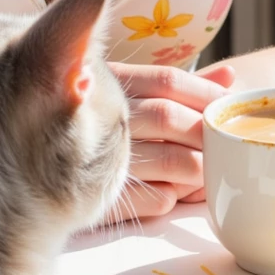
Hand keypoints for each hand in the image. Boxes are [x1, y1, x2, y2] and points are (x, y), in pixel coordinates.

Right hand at [103, 59, 234, 221]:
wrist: (46, 166)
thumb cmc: (106, 124)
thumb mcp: (135, 95)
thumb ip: (182, 88)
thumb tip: (229, 75)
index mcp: (114, 84)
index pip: (167, 80)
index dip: (205, 92)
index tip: (228, 104)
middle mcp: (106, 117)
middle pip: (168, 116)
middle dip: (204, 131)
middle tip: (224, 142)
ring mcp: (104, 158)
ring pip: (170, 159)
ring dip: (198, 168)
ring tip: (207, 170)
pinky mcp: (106, 200)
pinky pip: (156, 198)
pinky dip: (177, 196)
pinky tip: (178, 192)